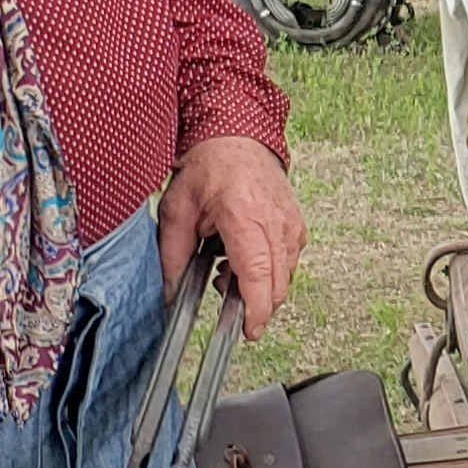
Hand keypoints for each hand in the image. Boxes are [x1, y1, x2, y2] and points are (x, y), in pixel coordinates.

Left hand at [156, 135, 301, 331]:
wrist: (237, 138)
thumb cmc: (209, 166)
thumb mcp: (177, 210)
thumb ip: (172, 257)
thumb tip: (170, 295)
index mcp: (245, 216)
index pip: (258, 274)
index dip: (256, 309)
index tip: (249, 330)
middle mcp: (275, 221)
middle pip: (277, 284)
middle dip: (254, 302)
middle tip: (222, 289)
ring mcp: (291, 223)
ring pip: (285, 276)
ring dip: (260, 286)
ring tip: (228, 265)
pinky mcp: (297, 225)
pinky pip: (289, 262)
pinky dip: (270, 271)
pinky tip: (245, 256)